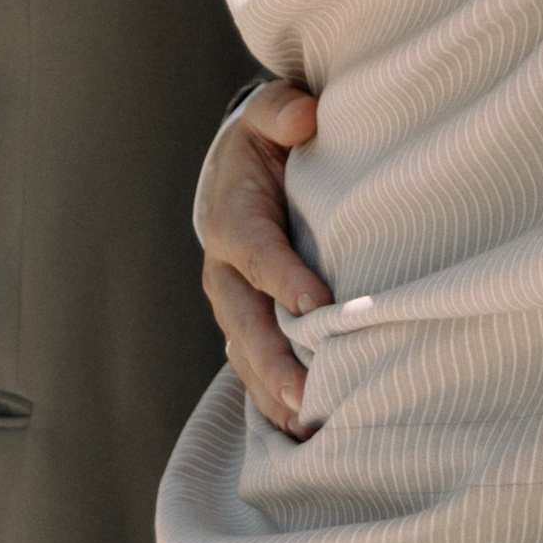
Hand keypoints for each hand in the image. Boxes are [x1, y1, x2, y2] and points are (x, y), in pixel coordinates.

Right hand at [195, 81, 328, 436]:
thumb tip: (303, 116)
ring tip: (306, 426)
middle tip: (305, 395)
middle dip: (272, 359)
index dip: (282, 276)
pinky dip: (274, 397)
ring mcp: (234, 301)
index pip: (255, 249)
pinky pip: (256, 364)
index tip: (318, 304)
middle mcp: (225, 268)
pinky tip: (301, 432)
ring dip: (273, 390)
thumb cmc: (270, 142)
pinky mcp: (249, 321)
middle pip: (244, 318)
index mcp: (232, 217)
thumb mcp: (271, 115)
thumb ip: (283, 111)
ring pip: (247, 350)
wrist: (245, 169)